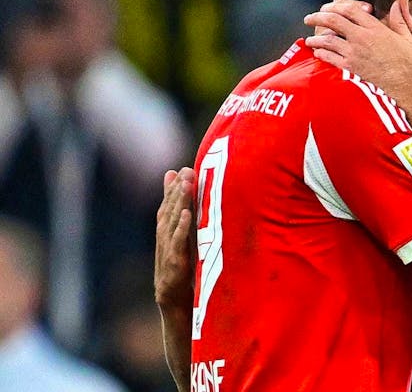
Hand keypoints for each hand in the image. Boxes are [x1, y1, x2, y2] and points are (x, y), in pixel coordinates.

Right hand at [154, 168, 195, 310]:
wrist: (173, 302)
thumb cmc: (179, 268)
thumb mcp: (179, 242)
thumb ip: (179, 220)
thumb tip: (181, 201)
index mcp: (165, 233)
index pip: (168, 206)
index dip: (173, 188)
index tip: (181, 170)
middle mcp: (164, 239)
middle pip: (170, 211)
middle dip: (178, 190)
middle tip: (186, 171)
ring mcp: (168, 251)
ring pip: (172, 223)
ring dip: (179, 203)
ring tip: (186, 185)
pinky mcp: (174, 264)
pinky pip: (178, 243)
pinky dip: (181, 228)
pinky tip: (187, 214)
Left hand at [304, 0, 411, 95]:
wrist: (402, 87)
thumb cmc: (407, 64)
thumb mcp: (408, 39)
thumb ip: (399, 20)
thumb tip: (395, 4)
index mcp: (375, 28)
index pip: (350, 9)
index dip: (337, 5)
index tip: (328, 7)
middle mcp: (361, 38)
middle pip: (334, 20)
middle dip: (318, 16)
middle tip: (310, 18)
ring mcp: (353, 53)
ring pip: (327, 39)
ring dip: (316, 37)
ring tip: (309, 38)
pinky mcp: (349, 67)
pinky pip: (329, 56)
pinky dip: (321, 52)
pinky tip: (317, 52)